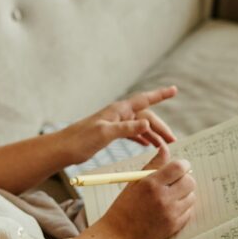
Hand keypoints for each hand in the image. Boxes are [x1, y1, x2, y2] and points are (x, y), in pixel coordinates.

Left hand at [63, 86, 177, 164]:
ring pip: (140, 126)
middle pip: (146, 116)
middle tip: (174, 141)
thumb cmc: (80, 140)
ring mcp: (115, 123)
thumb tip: (147, 122)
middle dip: (161, 128)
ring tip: (165, 147)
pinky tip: (148, 146)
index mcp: (118, 110)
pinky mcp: (110, 134)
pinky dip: (142, 138)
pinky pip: (132, 133)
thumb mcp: (104, 134)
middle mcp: (118, 114)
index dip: (160, 95)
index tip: (174, 90)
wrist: (63, 149)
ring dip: (153, 135)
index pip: (144, 100)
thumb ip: (126, 128)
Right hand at [100, 149, 195, 238]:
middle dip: (185, 179)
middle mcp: (163, 198)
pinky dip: (183, 208)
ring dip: (185, 194)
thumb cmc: (124, 207)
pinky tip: (170, 208)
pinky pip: (189, 212)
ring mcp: (170, 214)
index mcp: (151, 184)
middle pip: (189, 181)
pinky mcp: (174, 226)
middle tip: (178, 181)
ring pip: (191, 197)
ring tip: (172, 196)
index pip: (179, 167)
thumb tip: (165, 148)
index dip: (183, 165)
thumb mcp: (135, 182)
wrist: (118, 236)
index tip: (182, 166)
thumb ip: (153, 165)